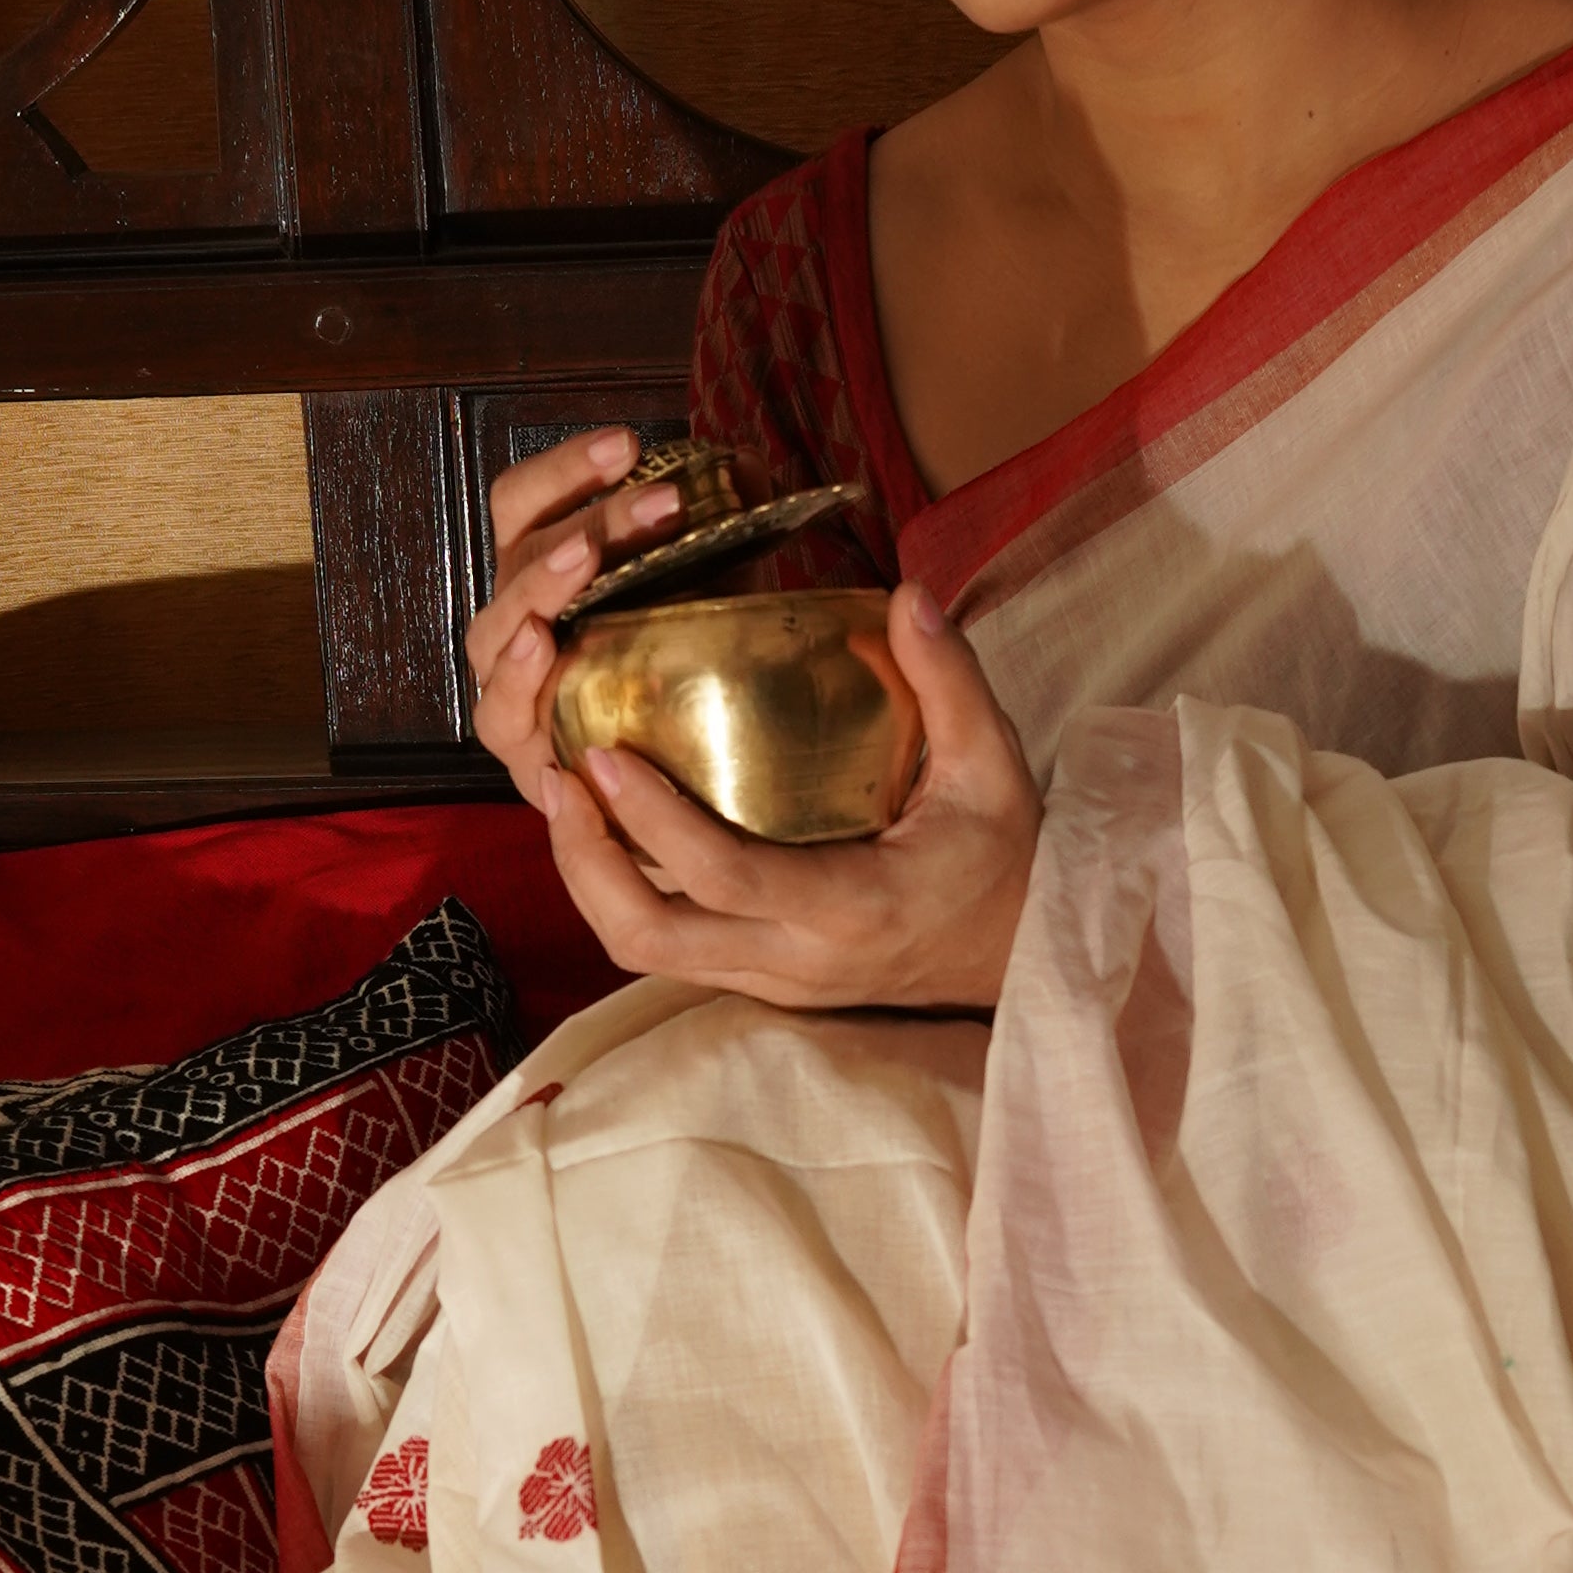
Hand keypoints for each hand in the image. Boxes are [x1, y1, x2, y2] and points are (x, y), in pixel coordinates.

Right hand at [464, 426, 698, 803]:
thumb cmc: (681, 672)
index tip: (629, 443)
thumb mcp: (711, 590)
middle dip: (591, 519)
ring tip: (583, 558)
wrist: (684, 777)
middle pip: (519, 549)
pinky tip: (541, 646)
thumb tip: (745, 462)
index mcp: (544, 567)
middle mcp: (516, 616)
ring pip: (495, 625)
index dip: (566, 467)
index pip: (527, 499)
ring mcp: (507, 681)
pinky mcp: (517, 746)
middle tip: (661, 502)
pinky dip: (513, 678)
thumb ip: (724, 526)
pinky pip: (495, 710)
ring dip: (541, 585)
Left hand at [502, 575, 1040, 1014]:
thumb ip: (951, 682)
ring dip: (586, 877)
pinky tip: (602, 823)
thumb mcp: (994, 767)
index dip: (652, 821)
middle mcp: (795, 956)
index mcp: (852, 905)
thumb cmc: (1003, 858)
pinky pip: (665, 946)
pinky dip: (619, 888)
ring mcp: (770, 977)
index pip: (727, 877)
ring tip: (560, 791)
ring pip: (642, 951)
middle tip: (556, 773)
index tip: (602, 753)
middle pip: (649, 937)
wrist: (1016, 953)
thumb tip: (907, 595)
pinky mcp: (757, 978)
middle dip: (583, 861)